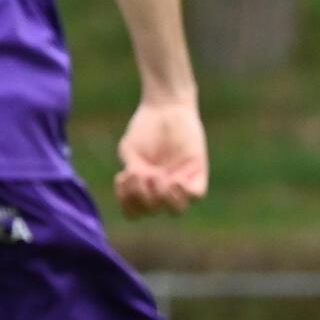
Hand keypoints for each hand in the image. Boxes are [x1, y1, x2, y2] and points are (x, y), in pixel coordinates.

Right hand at [114, 97, 207, 217]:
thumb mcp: (131, 151)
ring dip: (162, 198)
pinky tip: (174, 180)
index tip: (121, 177)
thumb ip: (133, 173)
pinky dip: (183, 193)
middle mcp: (162, 189)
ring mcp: (181, 182)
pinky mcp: (198, 172)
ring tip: (156, 175)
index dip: (126, 203)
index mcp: (144, 188)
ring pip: (176, 210)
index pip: (135, 212)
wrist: (165, 107)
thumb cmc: (146, 128)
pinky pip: (196, 195)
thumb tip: (142, 189)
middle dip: (142, 196)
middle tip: (140, 172)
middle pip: (153, 212)